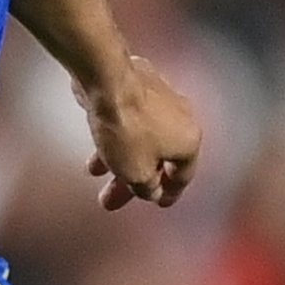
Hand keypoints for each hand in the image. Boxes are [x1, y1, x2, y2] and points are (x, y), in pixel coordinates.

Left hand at [77, 50, 202, 209]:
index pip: (183, 176)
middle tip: (111, 197)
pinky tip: (99, 142)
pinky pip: (132, 119)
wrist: (108, 80)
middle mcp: (183, 118)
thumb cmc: (128, 130)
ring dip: (120, 157)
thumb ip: (147, 188)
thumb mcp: (137, 173)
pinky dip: (118, 136)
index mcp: (190, 141)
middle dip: (133, 180)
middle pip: (158, 158)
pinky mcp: (141, 83)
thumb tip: (151, 191)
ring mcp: (162, 97)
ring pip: (142, 137)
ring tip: (95, 170)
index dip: (169, 194)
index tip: (159, 203)